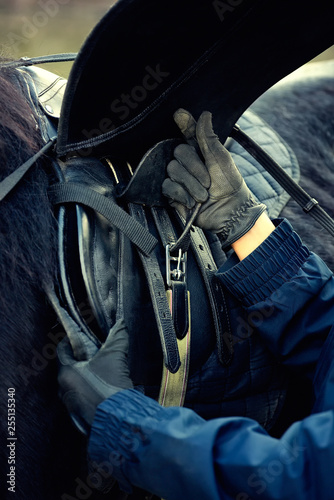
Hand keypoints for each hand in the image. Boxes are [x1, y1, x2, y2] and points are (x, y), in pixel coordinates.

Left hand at [57, 319, 132, 434]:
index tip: (81, 335)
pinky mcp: (82, 415)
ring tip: (104, 367)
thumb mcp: (114, 357)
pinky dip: (92, 388)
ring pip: (77, 382)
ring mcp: (72, 404)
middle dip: (83, 358)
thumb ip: (117, 338)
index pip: (62, 350)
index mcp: (66, 373)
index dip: (72, 340)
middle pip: (70, 366)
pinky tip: (107, 385)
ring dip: (88, 374)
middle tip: (96, 350)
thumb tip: (122, 325)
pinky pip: (84, 396)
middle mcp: (64, 389)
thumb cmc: (110, 387)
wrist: (118, 420)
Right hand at [162, 109, 265, 247]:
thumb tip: (204, 114)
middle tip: (208, 181)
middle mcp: (188, 163)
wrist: (228, 211)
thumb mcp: (221, 158)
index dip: (184, 122)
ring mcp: (179, 178)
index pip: (188, 132)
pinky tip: (192, 201)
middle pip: (178, 152)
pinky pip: (168, 186)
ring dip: (191, 184)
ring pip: (172, 170)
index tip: (180, 114)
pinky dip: (182, 194)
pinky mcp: (173, 194)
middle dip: (195, 167)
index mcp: (201, 151)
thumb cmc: (229, 185)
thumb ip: (208, 137)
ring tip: (203, 195)